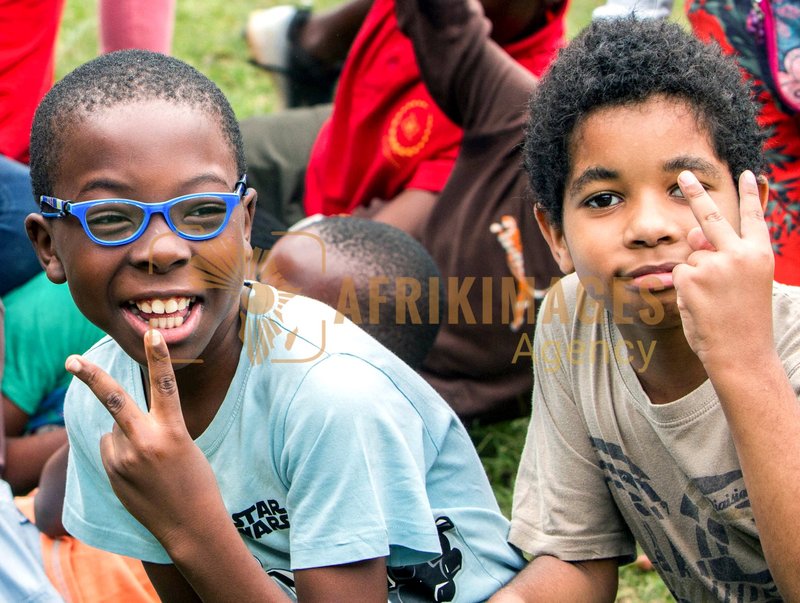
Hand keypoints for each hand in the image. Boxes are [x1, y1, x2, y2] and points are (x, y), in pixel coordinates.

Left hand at [65, 330, 225, 549]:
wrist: (189, 525)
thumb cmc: (196, 482)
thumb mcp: (184, 447)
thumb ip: (153, 429)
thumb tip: (117, 422)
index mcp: (173, 432)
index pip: (164, 387)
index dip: (159, 358)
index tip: (152, 334)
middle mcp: (145, 443)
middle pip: (115, 401)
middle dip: (91, 377)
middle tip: (71, 360)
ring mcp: (124, 460)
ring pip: (117, 430)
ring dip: (127, 436)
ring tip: (150, 462)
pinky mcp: (112, 473)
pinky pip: (112, 450)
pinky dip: (121, 454)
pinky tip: (139, 473)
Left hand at [672, 170, 773, 367]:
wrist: (741, 353)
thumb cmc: (742, 321)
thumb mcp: (740, 283)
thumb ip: (720, 255)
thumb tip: (693, 233)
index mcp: (760, 255)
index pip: (753, 218)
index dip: (749, 195)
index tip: (746, 174)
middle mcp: (739, 254)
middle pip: (711, 218)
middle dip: (696, 193)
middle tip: (683, 175)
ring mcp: (714, 264)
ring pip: (691, 257)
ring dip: (695, 277)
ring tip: (713, 302)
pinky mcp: (691, 277)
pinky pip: (679, 274)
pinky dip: (684, 290)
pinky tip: (701, 306)